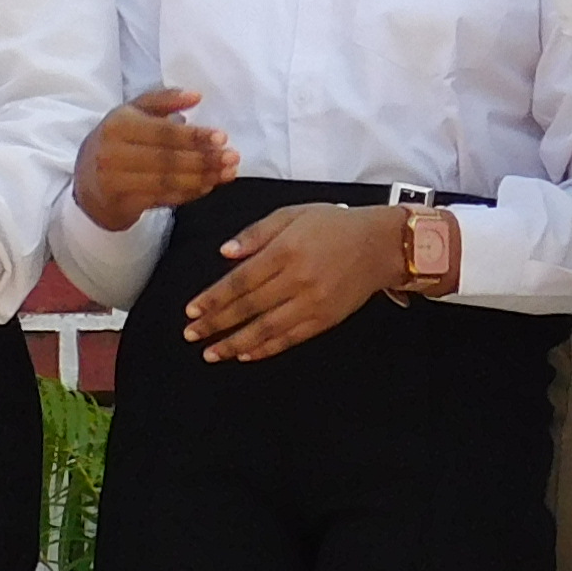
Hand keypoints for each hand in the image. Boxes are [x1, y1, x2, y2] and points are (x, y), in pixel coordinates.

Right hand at [74, 87, 233, 227]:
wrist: (87, 183)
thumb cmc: (116, 142)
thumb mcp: (131, 113)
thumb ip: (162, 100)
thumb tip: (196, 96)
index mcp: (118, 124)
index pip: (163, 132)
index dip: (194, 136)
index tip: (222, 137)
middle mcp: (113, 153)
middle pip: (167, 159)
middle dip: (204, 159)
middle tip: (232, 158)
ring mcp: (116, 181)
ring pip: (167, 181)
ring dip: (202, 178)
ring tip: (227, 173)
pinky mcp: (123, 203)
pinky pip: (163, 199)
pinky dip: (189, 193)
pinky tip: (207, 186)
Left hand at [182, 202, 407, 362]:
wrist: (380, 244)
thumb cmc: (333, 225)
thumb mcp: (292, 215)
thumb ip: (256, 233)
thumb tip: (225, 253)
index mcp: (285, 251)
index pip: (240, 280)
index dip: (214, 298)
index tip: (191, 311)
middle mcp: (297, 279)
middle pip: (249, 307)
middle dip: (216, 323)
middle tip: (191, 335)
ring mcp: (313, 303)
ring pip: (267, 329)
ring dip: (236, 344)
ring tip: (211, 353)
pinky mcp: (325, 319)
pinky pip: (291, 338)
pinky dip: (266, 349)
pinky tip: (246, 355)